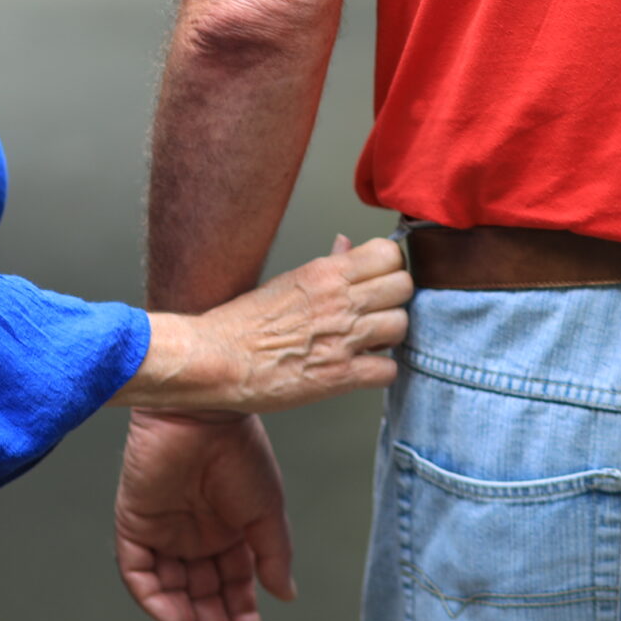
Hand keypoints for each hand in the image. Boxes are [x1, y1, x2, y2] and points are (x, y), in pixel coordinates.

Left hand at [116, 410, 291, 620]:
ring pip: (172, 595)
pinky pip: (140, 574)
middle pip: (202, 599)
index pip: (233, 587)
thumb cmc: (239, 448)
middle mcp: (194, 536)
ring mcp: (163, 532)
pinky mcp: (134, 524)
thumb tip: (285, 595)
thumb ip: (273, 555)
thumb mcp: (266, 509)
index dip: (241, 618)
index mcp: (228, 530)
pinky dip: (156, 602)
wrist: (203, 410)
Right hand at [117, 235, 409, 416]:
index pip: (389, 253)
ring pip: (401, 326)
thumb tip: (347, 244)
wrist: (217, 360)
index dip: (392, 268)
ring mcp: (342, 338)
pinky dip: (380, 373)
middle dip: (395, 300)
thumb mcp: (288, 280)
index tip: (382, 280)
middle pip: (403, 286)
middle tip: (379, 311)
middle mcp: (339, 300)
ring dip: (390, 337)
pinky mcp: (340, 376)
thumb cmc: (243, 323)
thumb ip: (327, 263)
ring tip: (370, 342)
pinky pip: (388, 370)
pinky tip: (362, 369)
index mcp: (325, 272)